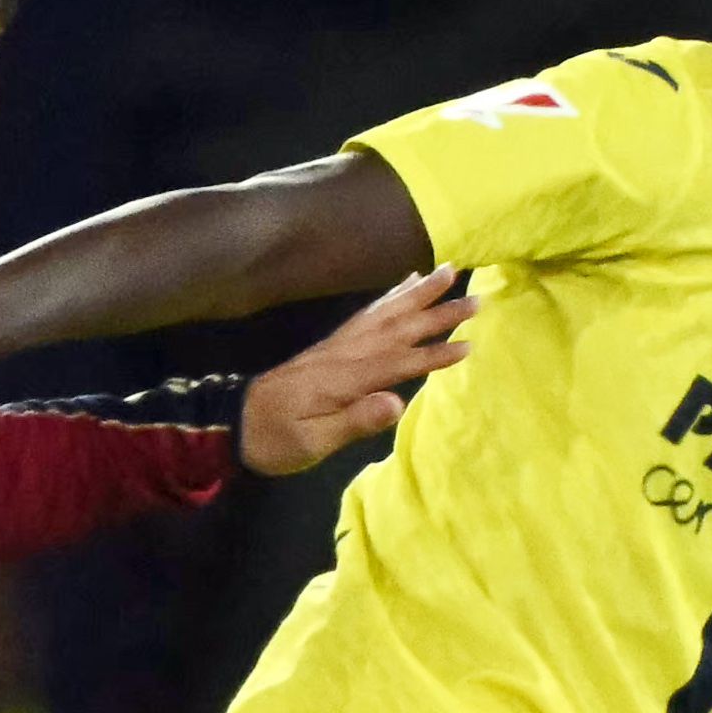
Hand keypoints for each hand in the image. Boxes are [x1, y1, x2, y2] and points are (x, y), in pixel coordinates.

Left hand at [239, 270, 476, 475]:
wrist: (235, 422)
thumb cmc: (274, 439)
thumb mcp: (311, 442)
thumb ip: (354, 421)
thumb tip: (397, 403)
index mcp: (344, 378)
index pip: (398, 362)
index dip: (434, 355)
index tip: (469, 345)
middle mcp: (345, 353)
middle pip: (398, 328)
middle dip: (438, 312)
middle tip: (476, 298)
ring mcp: (338, 346)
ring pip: (385, 313)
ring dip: (418, 292)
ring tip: (447, 270)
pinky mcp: (332, 346)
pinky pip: (367, 314)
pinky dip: (390, 296)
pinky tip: (404, 284)